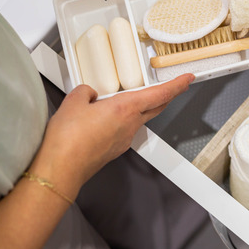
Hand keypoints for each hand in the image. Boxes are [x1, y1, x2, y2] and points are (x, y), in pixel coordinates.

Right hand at [28, 74, 194, 198]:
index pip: (161, 94)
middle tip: (171, 86)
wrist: (60, 170)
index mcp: (125, 108)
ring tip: (122, 100)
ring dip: (139, 108)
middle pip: (156, 107)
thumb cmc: (68, 141)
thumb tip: (89, 93)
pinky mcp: (115, 149)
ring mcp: (124, 139)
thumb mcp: (73, 102)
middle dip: (166, 95)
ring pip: (139, 118)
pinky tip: (104, 120)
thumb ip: (85, 92)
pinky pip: (124, 130)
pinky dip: (121, 121)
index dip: (177, 85)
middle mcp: (130, 124)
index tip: (187, 78)